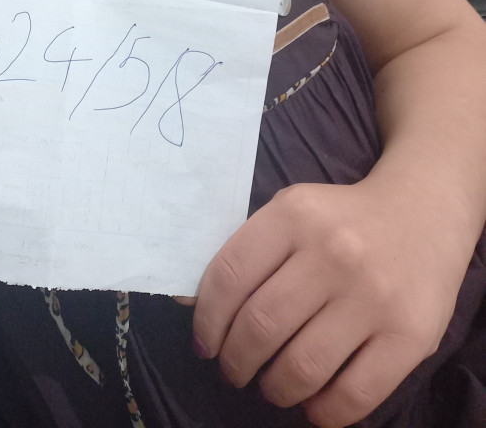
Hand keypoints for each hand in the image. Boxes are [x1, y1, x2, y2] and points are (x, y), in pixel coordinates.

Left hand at [189, 179, 465, 426]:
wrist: (422, 211)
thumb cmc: (340, 219)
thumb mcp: (290, 212)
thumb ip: (249, 252)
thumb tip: (195, 308)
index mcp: (294, 215)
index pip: (230, 276)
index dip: (207, 321)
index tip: (205, 344)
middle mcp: (333, 252)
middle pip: (261, 326)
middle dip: (236, 361)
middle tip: (235, 371)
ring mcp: (373, 295)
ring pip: (303, 365)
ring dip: (275, 389)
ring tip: (272, 387)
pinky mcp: (410, 335)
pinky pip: (355, 393)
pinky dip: (324, 411)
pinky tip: (313, 403)